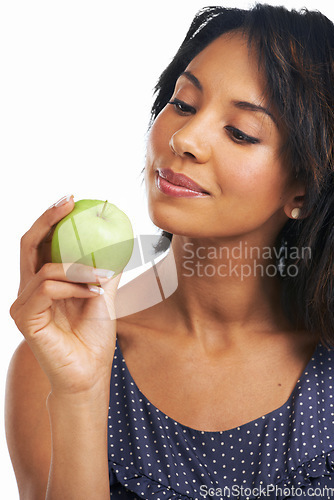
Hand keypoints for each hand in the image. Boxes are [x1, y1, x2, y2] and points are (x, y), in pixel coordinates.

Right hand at [10, 195, 121, 395]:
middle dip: (49, 219)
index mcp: (43, 282)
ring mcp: (23, 304)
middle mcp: (28, 290)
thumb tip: (120, 242)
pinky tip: (91, 294)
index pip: (40, 243)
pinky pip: (47, 289)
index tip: (72, 200)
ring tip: (101, 278)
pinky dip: (73, 286)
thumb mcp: (103, 295)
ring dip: (78, 268)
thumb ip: (105, 270)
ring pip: (44, 268)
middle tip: (70, 203)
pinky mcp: (25, 318)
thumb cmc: (94, 337)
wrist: (90, 373)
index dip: (51, 218)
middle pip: (29, 244)